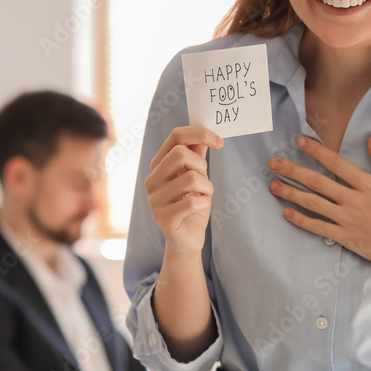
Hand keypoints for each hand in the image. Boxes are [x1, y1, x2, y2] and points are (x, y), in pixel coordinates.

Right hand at [144, 125, 222, 254]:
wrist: (187, 238)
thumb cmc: (192, 203)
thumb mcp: (196, 175)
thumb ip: (196, 154)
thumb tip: (203, 133)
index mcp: (158, 166)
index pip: (176, 136)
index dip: (200, 134)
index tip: (219, 142)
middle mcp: (152, 180)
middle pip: (181, 154)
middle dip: (201, 166)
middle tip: (204, 180)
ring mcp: (155, 200)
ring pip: (191, 179)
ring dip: (206, 187)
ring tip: (202, 196)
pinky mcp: (163, 219)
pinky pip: (193, 202)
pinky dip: (204, 203)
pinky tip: (199, 208)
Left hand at [267, 134, 370, 274]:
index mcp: (368, 185)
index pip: (336, 163)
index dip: (316, 151)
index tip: (299, 142)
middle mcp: (354, 200)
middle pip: (318, 182)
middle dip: (294, 171)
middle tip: (274, 162)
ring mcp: (348, 220)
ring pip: (314, 204)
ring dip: (291, 193)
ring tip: (273, 185)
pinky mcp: (346, 238)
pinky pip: (319, 228)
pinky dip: (302, 220)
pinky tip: (287, 213)